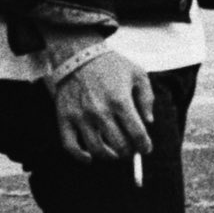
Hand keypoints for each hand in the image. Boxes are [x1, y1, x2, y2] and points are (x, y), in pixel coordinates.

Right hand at [52, 48, 154, 164]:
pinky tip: (90, 158)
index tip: (146, 149)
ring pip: (97, 149)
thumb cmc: (112, 65)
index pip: (137, 134)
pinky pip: (70, 146)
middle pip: (119, 145)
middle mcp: (100, 111)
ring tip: (115, 153)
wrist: (79, 54)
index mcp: (121, 101)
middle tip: (130, 149)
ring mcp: (81, 116)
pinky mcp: (65, 118)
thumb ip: (147, 99)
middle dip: (129, 151)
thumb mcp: (138, 74)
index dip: (144, 146)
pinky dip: (80, 157)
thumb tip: (148, 122)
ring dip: (110, 156)